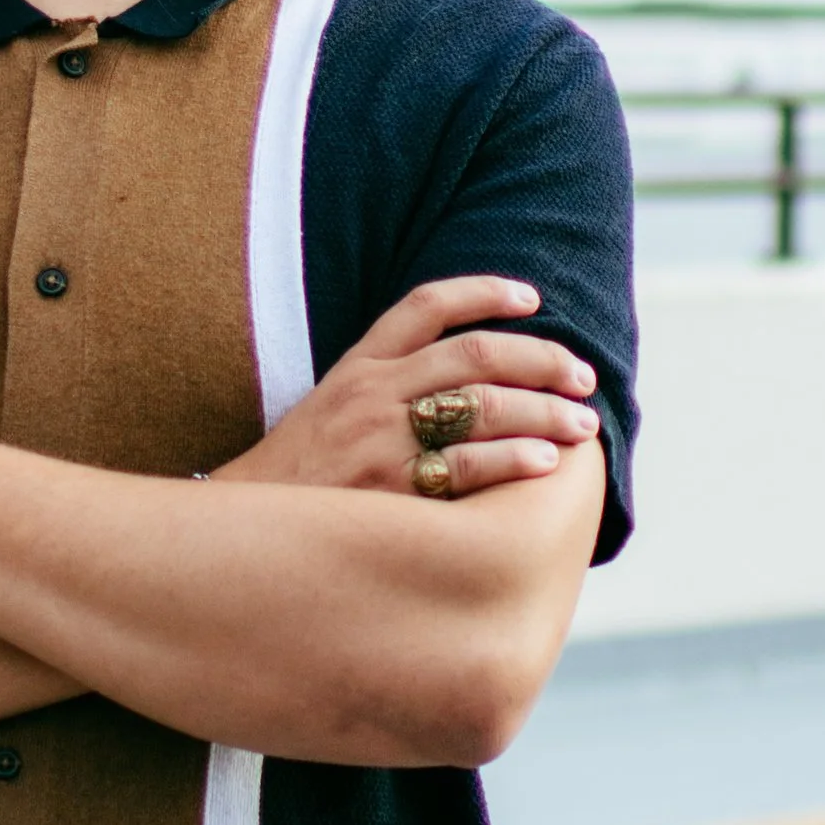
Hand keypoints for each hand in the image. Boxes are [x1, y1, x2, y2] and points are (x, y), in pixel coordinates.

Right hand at [213, 274, 597, 496]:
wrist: (243, 532)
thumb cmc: (301, 478)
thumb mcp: (330, 410)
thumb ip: (387, 388)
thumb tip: (469, 382)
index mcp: (357, 367)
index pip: (426, 306)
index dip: (484, 292)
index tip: (533, 298)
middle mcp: (371, 394)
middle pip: (473, 354)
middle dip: (540, 360)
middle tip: (582, 376)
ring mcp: (379, 442)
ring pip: (480, 405)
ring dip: (543, 410)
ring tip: (581, 423)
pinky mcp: (389, 493)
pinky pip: (464, 467)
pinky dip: (512, 458)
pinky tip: (544, 461)